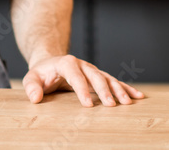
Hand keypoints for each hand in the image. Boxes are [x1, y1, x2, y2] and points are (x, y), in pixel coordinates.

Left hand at [23, 55, 143, 106]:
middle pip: (96, 76)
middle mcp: (83, 65)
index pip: (76, 76)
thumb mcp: (32, 78)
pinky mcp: (99, 76)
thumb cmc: (42, 74)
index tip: (88, 105)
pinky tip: (137, 96)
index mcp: (67, 63)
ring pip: (109, 78)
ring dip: (119, 90)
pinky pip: (114, 82)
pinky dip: (126, 88)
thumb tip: (35, 98)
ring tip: (129, 102)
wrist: (51, 63)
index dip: (82, 90)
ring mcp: (92, 70)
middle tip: (111, 106)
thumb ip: (31, 87)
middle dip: (104, 91)